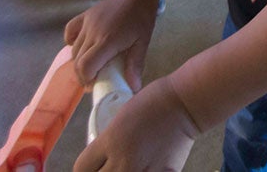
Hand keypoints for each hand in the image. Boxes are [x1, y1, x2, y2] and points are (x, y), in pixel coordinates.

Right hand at [64, 0, 160, 88]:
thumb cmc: (141, 20)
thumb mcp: (142, 44)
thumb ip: (135, 65)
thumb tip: (134, 88)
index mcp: (107, 41)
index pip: (85, 66)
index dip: (86, 79)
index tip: (95, 84)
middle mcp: (93, 32)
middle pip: (77, 61)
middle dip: (83, 75)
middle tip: (94, 79)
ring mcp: (87, 23)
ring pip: (73, 49)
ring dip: (79, 61)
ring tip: (92, 65)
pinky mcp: (84, 15)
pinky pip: (70, 31)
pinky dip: (71, 42)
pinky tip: (82, 47)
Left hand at [73, 75, 197, 171]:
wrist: (185, 103)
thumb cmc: (154, 101)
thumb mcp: (121, 116)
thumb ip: (109, 140)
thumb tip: (102, 157)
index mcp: (111, 140)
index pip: (80, 169)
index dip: (84, 169)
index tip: (91, 166)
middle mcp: (123, 160)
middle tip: (109, 167)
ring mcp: (143, 170)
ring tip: (126, 167)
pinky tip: (146, 167)